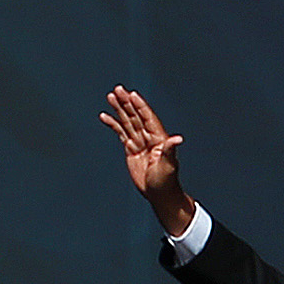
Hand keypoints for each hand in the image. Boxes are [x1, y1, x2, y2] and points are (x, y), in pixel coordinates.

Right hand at [99, 85, 196, 236]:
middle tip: (118, 89)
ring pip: (127, 121)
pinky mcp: (131, 149)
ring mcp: (139, 142)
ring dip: (119, 109)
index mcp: (159, 139)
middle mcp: (149, 137)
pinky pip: (121, 133)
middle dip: (127, 103)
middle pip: (136, 116)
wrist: (159, 194)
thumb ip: (170, 150)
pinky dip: (113, 124)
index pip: (147, 118)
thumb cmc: (166, 181)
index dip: (140, 106)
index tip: (132, 94)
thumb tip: (177, 139)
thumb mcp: (168, 165)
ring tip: (110, 96)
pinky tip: (105, 116)